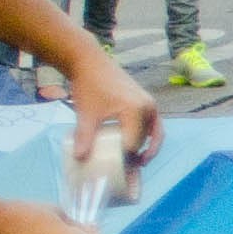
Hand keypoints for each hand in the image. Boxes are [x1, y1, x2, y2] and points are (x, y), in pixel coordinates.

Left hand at [65, 51, 163, 168]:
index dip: (125, 159)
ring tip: (137, 163)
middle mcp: (149, 108)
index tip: (116, 172)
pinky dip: (148, 137)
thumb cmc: (88, 85)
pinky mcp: (146, 102)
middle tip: (126, 172)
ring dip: (146, 148)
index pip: (133, 143)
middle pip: (145, 141)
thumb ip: (85, 136)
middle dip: (137, 157)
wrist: (89, 61)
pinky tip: (141, 146)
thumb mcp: (86, 113)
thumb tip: (79, 158)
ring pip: (153, 134)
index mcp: (137, 111)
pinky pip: (153, 125)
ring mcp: (150, 104)